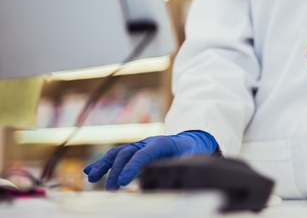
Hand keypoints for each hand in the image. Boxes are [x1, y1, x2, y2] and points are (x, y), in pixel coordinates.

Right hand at [83, 131, 217, 189]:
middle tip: (111, 190)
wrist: (187, 142)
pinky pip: (115, 157)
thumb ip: (185, 166)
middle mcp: (146, 143)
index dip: (132, 167)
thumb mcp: (193, 159)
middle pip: (127, 154)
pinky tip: (89, 173)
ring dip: (103, 166)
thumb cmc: (190, 153)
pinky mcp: (132, 152)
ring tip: (91, 179)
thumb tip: (180, 177)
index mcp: (161, 144)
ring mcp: (137, 146)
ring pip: (117, 153)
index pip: (144, 155)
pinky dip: (101, 164)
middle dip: (117, 171)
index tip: (123, 182)